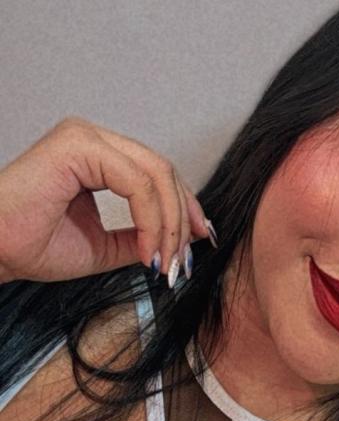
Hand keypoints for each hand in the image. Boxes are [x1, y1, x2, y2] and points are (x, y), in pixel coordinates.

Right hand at [0, 117, 216, 285]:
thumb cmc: (34, 246)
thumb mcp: (108, 245)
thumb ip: (145, 234)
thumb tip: (189, 236)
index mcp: (100, 156)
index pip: (159, 175)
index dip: (185, 208)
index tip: (198, 241)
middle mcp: (95, 140)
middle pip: (164, 172)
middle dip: (184, 217)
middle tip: (185, 259)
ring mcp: (86, 137)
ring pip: (156, 174)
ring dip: (171, 222)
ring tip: (167, 260)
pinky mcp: (78, 145)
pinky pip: (137, 181)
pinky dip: (152, 218)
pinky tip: (148, 249)